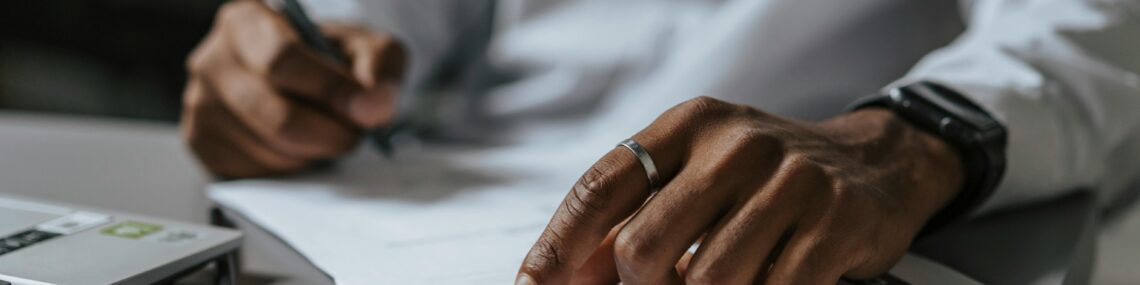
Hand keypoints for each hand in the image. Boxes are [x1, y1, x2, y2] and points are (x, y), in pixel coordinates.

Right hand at [181, 1, 405, 177]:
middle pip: (279, 118)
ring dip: (314, 153)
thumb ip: (379, 68)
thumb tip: (371, 108)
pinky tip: (297, 147)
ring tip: (324, 132)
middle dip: (331, 134)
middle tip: (353, 133)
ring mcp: (200, 106)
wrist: (303, 81)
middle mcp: (212, 61)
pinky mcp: (203, 146)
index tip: (366, 110)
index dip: (331, 91)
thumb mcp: (367, 48)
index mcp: (246, 22)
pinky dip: (290, 169)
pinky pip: (257, 174)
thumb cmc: (330, 59)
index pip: (283, 60)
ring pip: (272, 152)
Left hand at [517, 97, 963, 283]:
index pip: (602, 188)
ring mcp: (789, 181)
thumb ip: (634, 216)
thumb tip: (560, 278)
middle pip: (644, 247)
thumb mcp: (696, 175)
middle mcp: (734, 144)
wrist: (873, 164)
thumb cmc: (762, 180)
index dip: (559, 246)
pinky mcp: (833, 222)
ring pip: (706, 282)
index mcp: (687, 126)